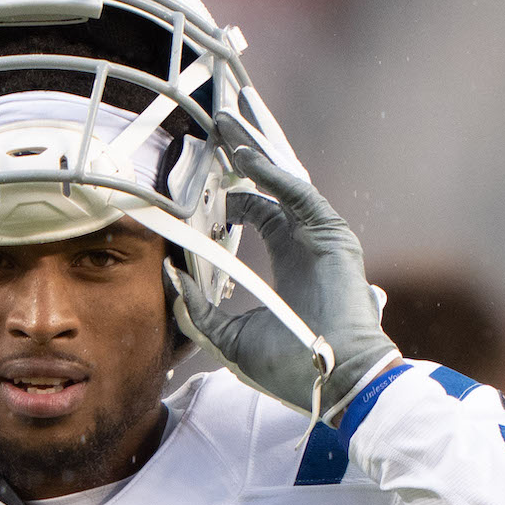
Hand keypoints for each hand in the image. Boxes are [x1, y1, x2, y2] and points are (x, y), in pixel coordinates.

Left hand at [165, 102, 399, 424]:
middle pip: (269, 186)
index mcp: (286, 261)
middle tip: (215, 127)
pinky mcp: (332, 236)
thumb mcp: (230, 339)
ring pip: (284, 180)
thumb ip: (200, 311)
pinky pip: (299, 194)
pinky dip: (271, 174)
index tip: (200, 176)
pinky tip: (245, 158)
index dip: (230, 193)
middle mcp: (303, 242)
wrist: (333, 381)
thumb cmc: (290, 368)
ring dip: (255, 151)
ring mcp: (320, 236)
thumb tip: (171, 280)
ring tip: (227, 123)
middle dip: (242, 155)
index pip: (256, 211)